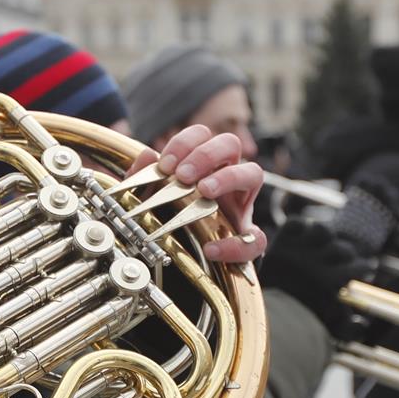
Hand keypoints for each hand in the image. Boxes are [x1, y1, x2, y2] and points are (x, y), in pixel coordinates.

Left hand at [127, 126, 265, 263]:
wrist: (177, 262)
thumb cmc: (165, 221)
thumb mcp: (148, 199)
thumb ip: (143, 178)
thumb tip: (147, 155)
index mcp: (201, 166)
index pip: (202, 135)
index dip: (185, 143)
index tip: (165, 165)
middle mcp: (224, 179)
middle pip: (230, 143)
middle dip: (206, 154)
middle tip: (184, 175)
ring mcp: (240, 206)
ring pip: (254, 173)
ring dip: (229, 177)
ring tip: (204, 191)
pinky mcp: (248, 240)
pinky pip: (255, 240)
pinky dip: (235, 244)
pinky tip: (211, 249)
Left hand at [259, 220, 367, 333]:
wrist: (263, 312)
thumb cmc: (298, 322)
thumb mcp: (326, 328)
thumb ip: (348, 327)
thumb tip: (362, 323)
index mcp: (328, 281)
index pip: (358, 266)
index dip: (364, 267)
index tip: (366, 269)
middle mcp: (313, 262)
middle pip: (342, 248)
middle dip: (348, 255)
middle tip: (345, 260)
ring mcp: (295, 249)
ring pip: (322, 231)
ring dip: (327, 237)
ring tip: (326, 245)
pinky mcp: (280, 241)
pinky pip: (296, 224)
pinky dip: (302, 227)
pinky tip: (305, 237)